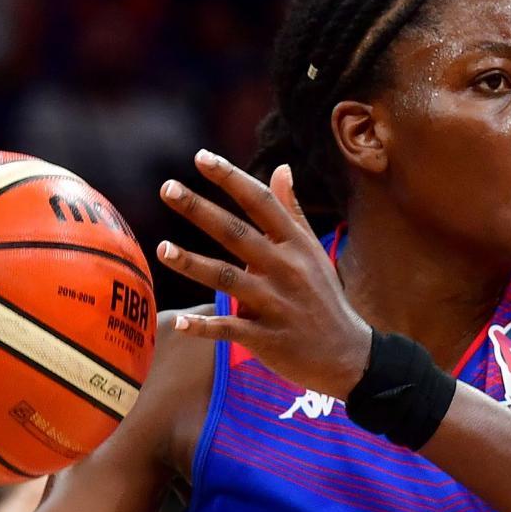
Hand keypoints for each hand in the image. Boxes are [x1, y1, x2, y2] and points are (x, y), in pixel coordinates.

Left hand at [155, 151, 371, 397]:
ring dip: (193, 264)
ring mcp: (277, 304)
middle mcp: (286, 269)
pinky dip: (205, 327)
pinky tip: (180, 323)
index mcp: (296, 245)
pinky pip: (231, 329)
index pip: (260, 202)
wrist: (348, 355)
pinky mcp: (268, 337)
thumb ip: (292, 211)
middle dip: (201, 209)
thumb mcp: (313, 251)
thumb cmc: (324, 298)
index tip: (201, 157)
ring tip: (162, 249)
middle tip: (167, 188)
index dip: (231, 178)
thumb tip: (281, 168)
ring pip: (228, 279)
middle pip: (237, 233)